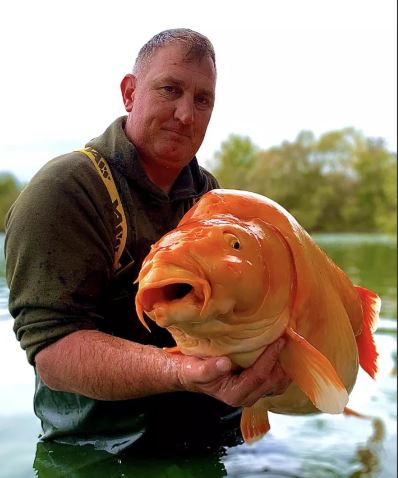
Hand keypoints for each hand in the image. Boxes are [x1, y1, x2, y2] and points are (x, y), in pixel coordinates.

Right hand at [176, 338, 290, 407]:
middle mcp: (247, 397)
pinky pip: (275, 380)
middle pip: (273, 382)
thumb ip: (208, 369)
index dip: (270, 358)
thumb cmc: (192, 370)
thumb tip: (225, 363)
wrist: (190, 374)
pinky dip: (281, 366)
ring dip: (285, 366)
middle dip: (282, 361)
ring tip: (289, 345)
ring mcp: (253, 393)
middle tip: (288, 339)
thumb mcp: (195, 369)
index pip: (259, 376)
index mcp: (235, 394)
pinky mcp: (256, 386)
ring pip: (278, 384)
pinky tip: (282, 351)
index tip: (279, 340)